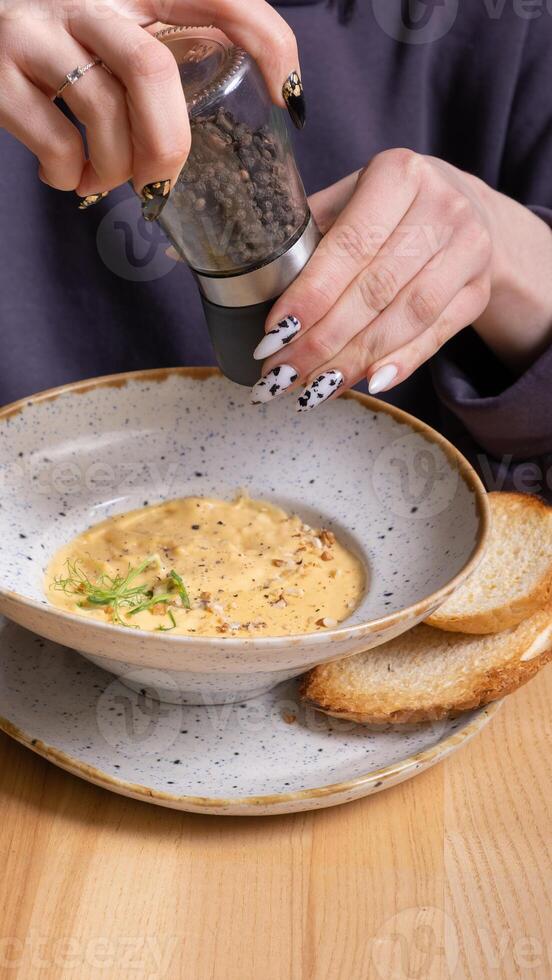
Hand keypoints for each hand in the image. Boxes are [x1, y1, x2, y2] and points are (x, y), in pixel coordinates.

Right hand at [0, 0, 301, 216]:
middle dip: (167, 148)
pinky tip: (69, 175)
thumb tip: (229, 111)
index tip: (286, 98)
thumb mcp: (121, 20)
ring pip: (104, 112)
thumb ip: (167, 44)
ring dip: (116, 170)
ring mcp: (38, 31)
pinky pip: (56, 143)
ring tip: (108, 181)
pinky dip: (71, 178)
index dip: (267, 42)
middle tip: (163, 183)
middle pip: (154, 71)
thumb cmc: (62, 33)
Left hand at [251, 148, 551, 408]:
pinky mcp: (479, 290)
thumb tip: (260, 292)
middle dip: (322, 340)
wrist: (460, 205)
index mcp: (398, 174)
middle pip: (375, 289)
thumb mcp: (348, 200)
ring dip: (354, 360)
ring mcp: (469, 250)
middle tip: (281, 374)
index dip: (310, 296)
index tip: (272, 335)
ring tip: (311, 388)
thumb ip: (313, 236)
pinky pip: (437, 335)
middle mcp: (442, 207)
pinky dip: (399, 362)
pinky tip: (365, 382)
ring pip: (406, 317)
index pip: (348, 246)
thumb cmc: (385, 207)